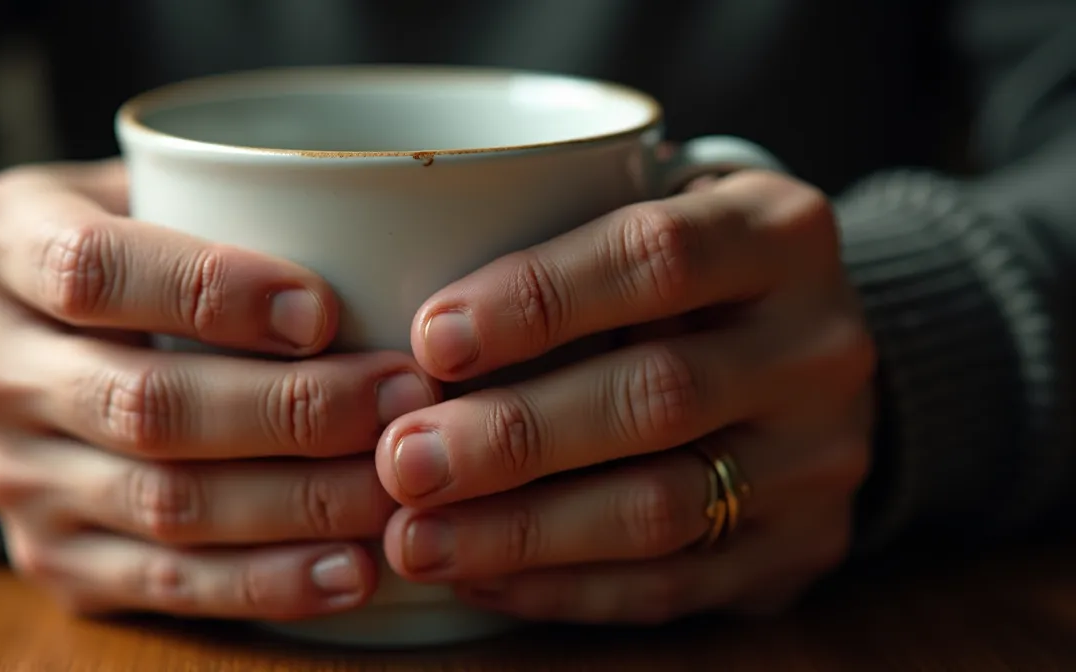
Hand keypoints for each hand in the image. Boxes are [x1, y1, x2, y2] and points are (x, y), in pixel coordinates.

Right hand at [0, 161, 438, 620]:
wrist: (26, 342)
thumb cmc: (129, 244)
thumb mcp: (141, 183)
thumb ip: (226, 195)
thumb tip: (385, 234)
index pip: (94, 270)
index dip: (211, 291)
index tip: (323, 310)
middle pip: (145, 403)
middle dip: (291, 410)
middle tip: (401, 397)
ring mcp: (11, 475)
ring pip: (164, 504)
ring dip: (299, 501)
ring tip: (398, 485)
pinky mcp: (49, 557)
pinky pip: (166, 582)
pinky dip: (268, 581)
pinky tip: (351, 569)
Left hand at [374, 170, 875, 622]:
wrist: (805, 351)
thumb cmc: (683, 272)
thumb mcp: (651, 206)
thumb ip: (556, 229)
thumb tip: (391, 306)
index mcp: (778, 232)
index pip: (659, 256)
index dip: (540, 298)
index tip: (430, 337)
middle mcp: (818, 346)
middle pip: (658, 396)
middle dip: (514, 436)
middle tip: (400, 460)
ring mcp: (821, 458)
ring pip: (663, 508)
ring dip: (523, 530)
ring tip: (415, 538)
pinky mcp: (802, 547)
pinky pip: (673, 584)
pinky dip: (564, 586)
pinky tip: (478, 575)